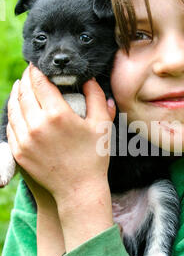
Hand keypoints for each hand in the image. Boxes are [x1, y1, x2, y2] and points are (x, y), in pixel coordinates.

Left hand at [7, 64, 115, 203]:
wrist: (79, 190)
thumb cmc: (93, 157)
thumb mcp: (101, 125)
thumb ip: (96, 97)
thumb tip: (89, 79)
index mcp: (57, 114)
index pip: (40, 82)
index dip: (37, 70)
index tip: (38, 65)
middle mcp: (37, 124)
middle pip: (23, 92)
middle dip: (25, 79)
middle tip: (29, 72)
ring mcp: (24, 139)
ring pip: (13, 108)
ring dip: (15, 94)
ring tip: (20, 86)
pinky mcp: (18, 152)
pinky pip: (10, 126)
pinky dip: (12, 113)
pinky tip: (17, 109)